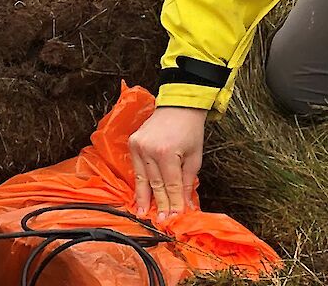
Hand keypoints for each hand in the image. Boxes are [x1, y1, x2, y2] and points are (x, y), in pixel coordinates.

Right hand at [126, 106, 207, 220]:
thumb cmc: (190, 130)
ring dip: (144, 197)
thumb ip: (188, 182)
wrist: (179, 106)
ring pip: (142, 178)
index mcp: (168, 153)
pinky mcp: (133, 143)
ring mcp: (138, 146)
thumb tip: (186, 204)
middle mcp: (149, 150)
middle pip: (155, 184)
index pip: (171, 185)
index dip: (173, 203)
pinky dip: (138, 183)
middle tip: (160, 220)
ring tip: (142, 213)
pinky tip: (138, 195)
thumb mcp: (195, 157)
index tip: (175, 217)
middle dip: (159, 204)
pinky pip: (136, 168)